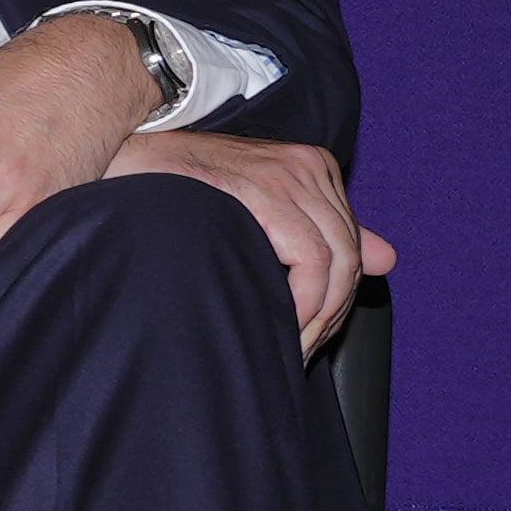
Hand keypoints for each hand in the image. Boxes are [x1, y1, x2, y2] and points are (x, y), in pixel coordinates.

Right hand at [114, 130, 392, 352]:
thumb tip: (387, 260)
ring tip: (289, 345)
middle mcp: (309, 166)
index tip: (309, 335)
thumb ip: (321, 231)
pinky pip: (308, 258)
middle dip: (330, 314)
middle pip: (348, 256)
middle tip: (300, 351)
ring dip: (318, 314)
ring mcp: (288, 175)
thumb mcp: (258, 207)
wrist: (123, 160)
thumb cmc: (178, 190)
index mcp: (314, 167)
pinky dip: (303, 300)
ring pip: (335, 260)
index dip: (338, 299)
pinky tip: (280, 322)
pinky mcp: (263, 190)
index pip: (351, 245)